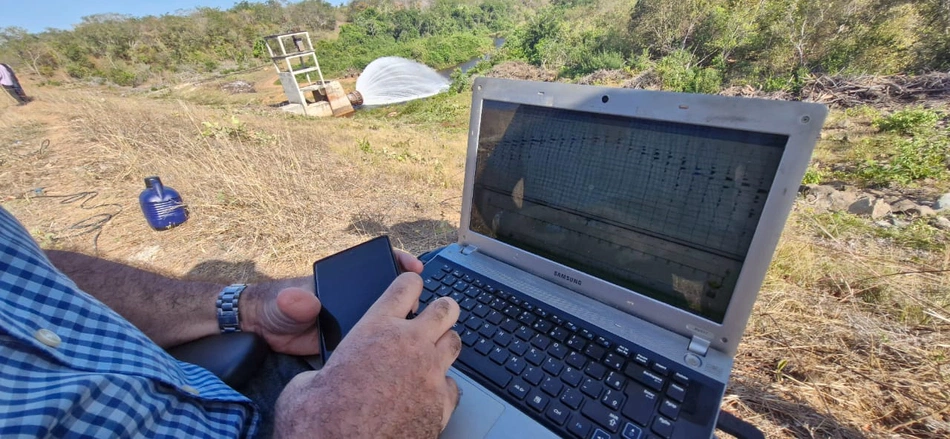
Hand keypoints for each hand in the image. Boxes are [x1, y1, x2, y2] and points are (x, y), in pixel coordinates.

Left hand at [241, 249, 423, 354]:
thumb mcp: (286, 301)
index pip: (380, 262)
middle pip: (393, 292)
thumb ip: (295, 300)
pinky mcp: (353, 342)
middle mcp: (356, 296)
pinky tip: (400, 354)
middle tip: (421, 304)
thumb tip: (303, 300)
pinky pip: (376, 341)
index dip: (401, 262)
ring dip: (404, 323)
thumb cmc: (276, 306)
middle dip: (412, 296)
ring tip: (418, 329)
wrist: (264, 331)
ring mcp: (356, 319)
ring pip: (389, 318)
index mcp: (345, 279)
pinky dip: (390, 346)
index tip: (415, 268)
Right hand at [273, 272, 461, 437]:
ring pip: (455, 343)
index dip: (410, 282)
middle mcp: (409, 345)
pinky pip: (454, 385)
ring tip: (436, 349)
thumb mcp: (303, 386)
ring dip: (446, 343)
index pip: (405, 287)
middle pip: (445, 309)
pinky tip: (432, 391)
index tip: (412, 285)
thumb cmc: (320, 423)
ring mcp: (430, 374)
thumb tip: (315, 383)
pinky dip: (444, 386)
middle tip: (438, 312)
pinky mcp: (441, 404)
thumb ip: (320, 373)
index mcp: (375, 329)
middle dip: (443, 307)